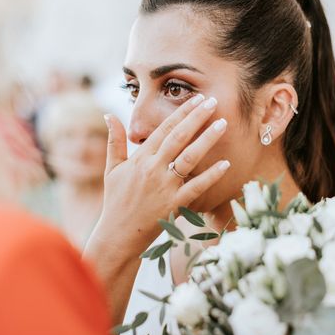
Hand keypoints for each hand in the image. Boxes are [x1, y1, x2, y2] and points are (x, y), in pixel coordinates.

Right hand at [84, 94, 228, 322]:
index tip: (197, 99)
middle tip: (214, 101)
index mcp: (140, 158)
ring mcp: (164, 187)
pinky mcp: (174, 205)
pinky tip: (225, 164)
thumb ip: (114, 141)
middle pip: (178, 137)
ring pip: (188, 157)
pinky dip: (211, 175)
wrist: (118, 235)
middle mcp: (152, 169)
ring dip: (207, 139)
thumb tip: (109, 114)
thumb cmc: (116, 202)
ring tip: (223, 124)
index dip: (181, 112)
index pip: (164, 129)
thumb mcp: (112, 169)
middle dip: (196, 117)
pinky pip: (196, 187)